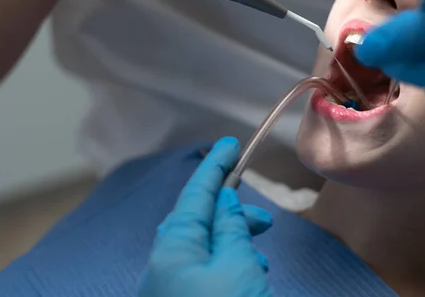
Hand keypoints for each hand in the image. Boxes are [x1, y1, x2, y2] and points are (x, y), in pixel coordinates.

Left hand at [138, 137, 272, 296]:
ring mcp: (167, 288)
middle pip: (197, 221)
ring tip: (259, 253)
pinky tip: (246, 270)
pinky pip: (200, 270)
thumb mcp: (238, 266)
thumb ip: (230, 228)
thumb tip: (223, 200)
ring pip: (201, 247)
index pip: (194, 195)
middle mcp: (161, 267)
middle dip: (230, 211)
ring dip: (231, 239)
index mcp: (171, 251)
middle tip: (263, 218)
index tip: (230, 143)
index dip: (214, 166)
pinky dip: (225, 261)